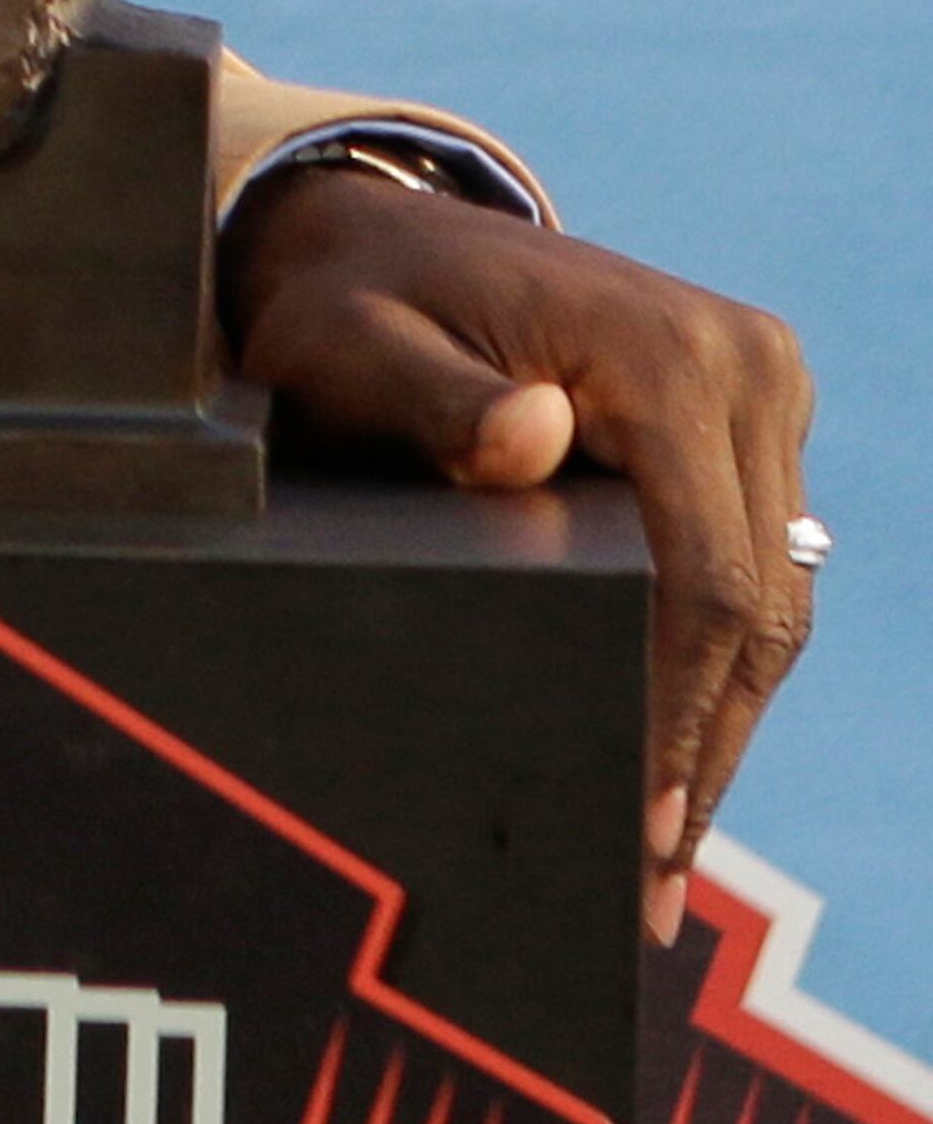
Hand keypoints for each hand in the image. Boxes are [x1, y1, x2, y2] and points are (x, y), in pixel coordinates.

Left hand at [220, 168, 814, 937]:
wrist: (379, 238)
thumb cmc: (350, 304)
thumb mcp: (352, 348)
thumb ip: (430, 399)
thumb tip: (533, 436)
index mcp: (668, 350)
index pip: (706, 576)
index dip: (681, 717)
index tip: (643, 827)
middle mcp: (744, 362)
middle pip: (759, 603)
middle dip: (708, 751)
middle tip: (652, 885)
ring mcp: (760, 388)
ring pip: (774, 598)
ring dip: (724, 725)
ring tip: (667, 853)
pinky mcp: (751, 417)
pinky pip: (756, 564)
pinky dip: (722, 664)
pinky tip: (681, 754)